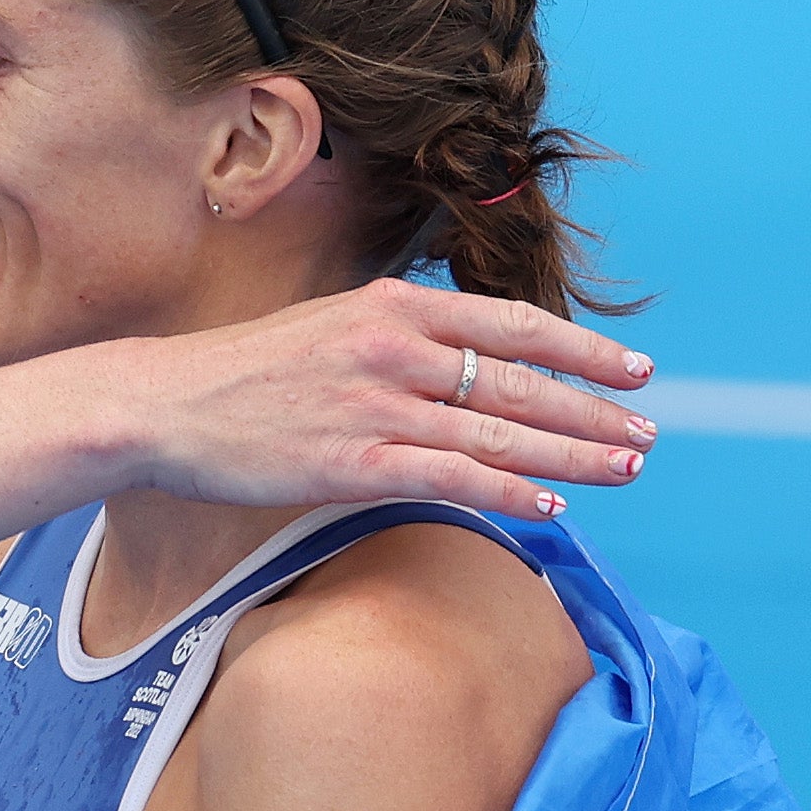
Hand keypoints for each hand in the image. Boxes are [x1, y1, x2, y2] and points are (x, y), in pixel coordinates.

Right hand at [116, 278, 656, 520]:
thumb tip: (468, 359)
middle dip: (596, 410)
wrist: (163, 404)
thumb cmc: (243, 372)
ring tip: (625, 469)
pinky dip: (509, 490)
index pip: (513, 324)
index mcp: (392, 307)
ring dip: (573, 454)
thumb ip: (401, 336)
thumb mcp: (330, 327)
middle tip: (648, 434)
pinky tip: (549, 503)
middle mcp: (394, 350)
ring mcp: (375, 408)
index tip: (636, 369)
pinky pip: (452, 477)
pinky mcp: (351, 465)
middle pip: (521, 381)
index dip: (584, 348)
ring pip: (500, 431)